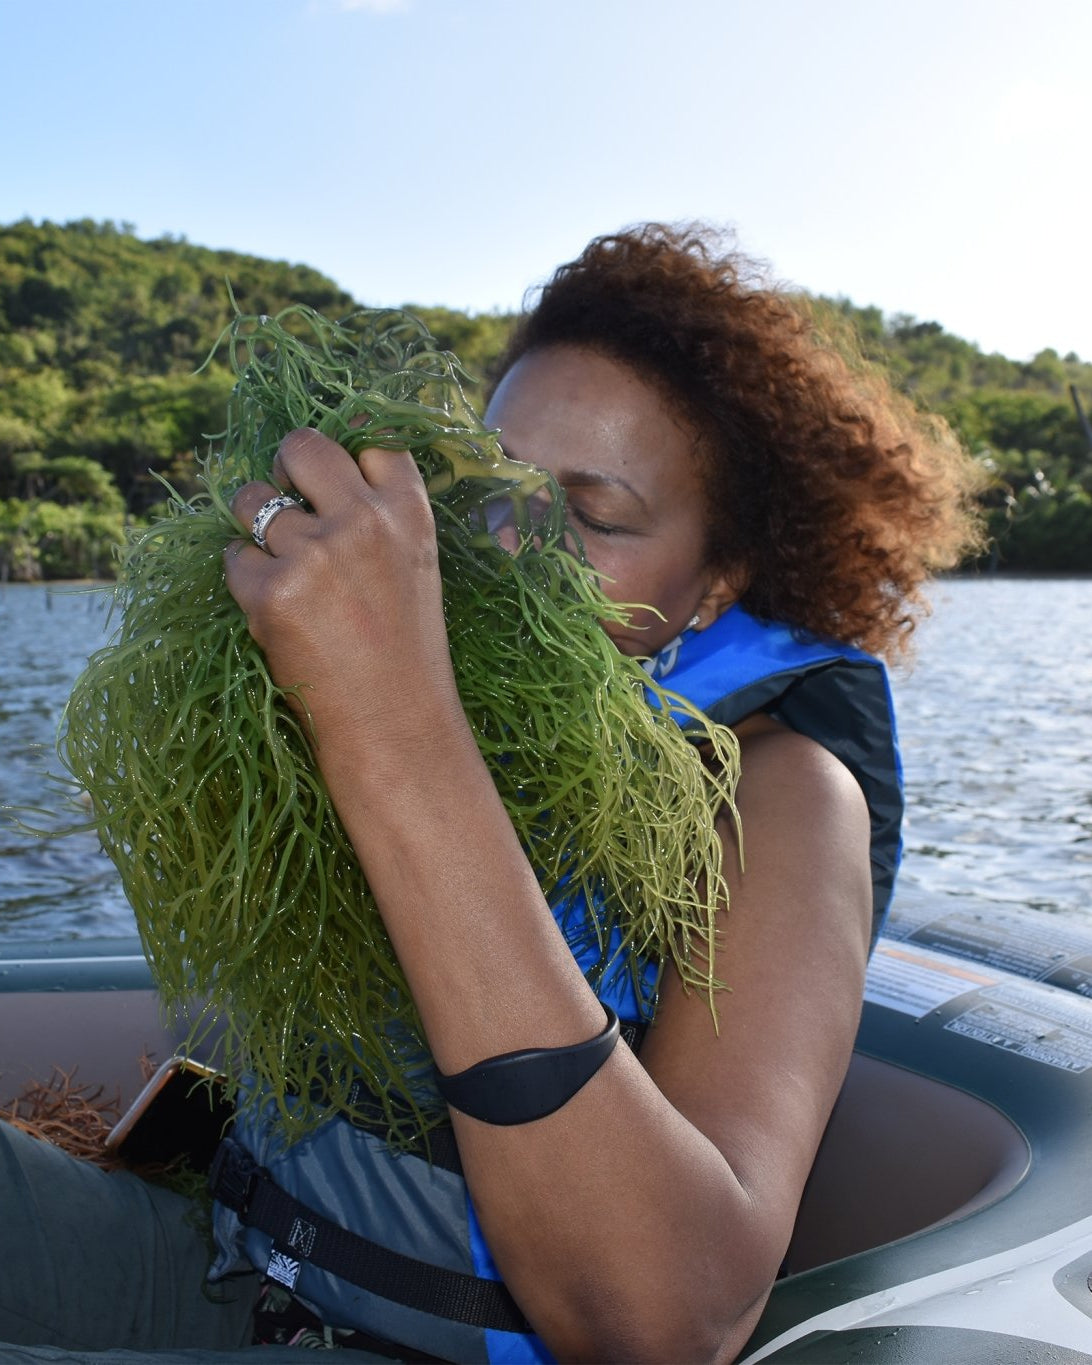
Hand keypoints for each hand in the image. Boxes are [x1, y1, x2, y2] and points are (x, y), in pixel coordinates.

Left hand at [224, 428, 464, 776]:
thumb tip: (316, 470)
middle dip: (285, 466)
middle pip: (302, 444)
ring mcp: (315, 554)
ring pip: (252, 498)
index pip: (370, 435)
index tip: (330, 474)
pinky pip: (234, 558)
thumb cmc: (406, 652)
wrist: (394, 726)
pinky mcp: (272, 591)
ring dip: (255, 525)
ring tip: (282, 567)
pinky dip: (245, 579)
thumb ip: (380, 516)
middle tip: (289, 501)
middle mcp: (363, 521)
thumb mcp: (414, 566)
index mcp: (409, 512)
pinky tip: (274, 610)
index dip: (343, 449)